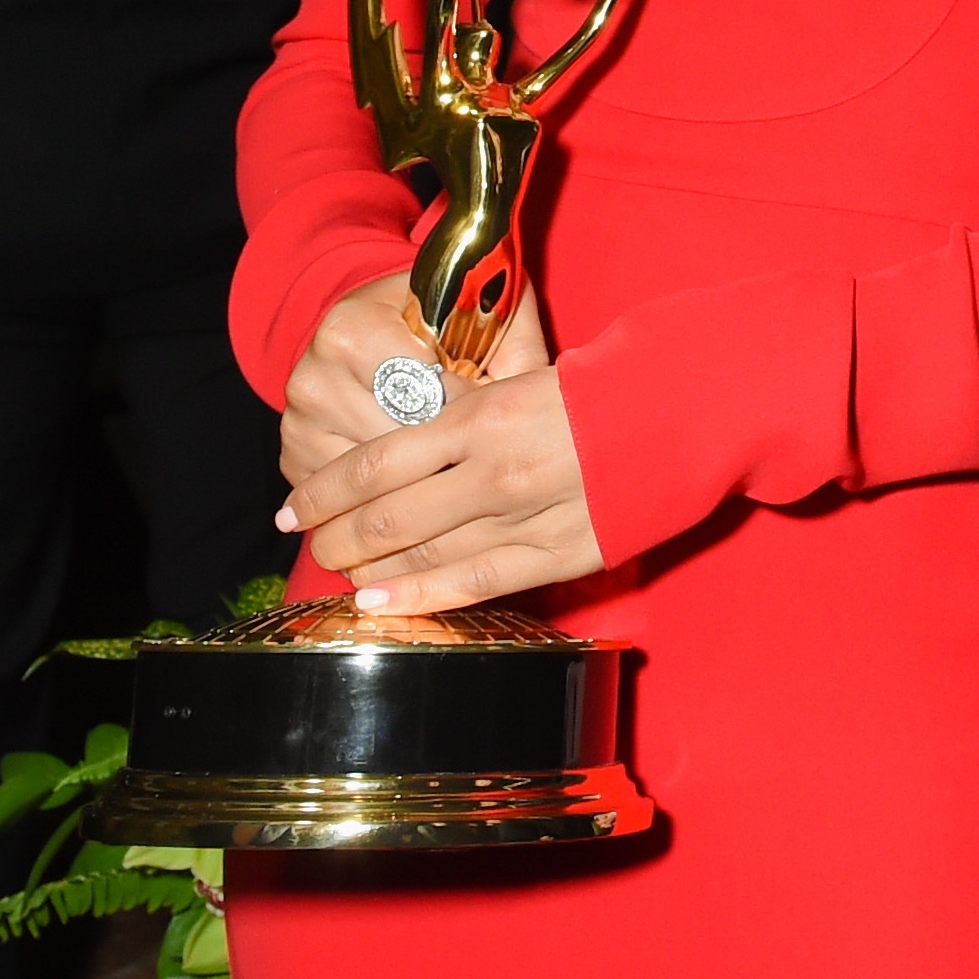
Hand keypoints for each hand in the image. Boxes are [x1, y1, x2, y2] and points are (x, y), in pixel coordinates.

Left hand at [276, 359, 599, 615]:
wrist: (685, 409)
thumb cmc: (602, 387)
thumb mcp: (521, 379)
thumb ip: (464, 410)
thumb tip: (406, 442)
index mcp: (482, 417)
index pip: (376, 463)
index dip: (325, 490)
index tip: (294, 506)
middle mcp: (494, 472)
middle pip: (388, 514)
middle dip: (336, 533)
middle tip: (309, 542)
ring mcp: (526, 517)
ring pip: (424, 551)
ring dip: (369, 565)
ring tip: (338, 570)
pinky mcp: (559, 552)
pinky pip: (476, 581)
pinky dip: (422, 593)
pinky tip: (382, 600)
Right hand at [281, 273, 544, 493]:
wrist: (379, 320)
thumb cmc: (442, 318)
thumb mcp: (482, 310)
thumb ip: (514, 346)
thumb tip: (543, 400)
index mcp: (352, 329)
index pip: (423, 392)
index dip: (471, 410)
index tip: (500, 420)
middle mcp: (314, 377)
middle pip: (397, 443)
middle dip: (449, 451)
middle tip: (485, 454)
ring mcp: (299, 423)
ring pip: (376, 481)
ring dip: (422, 481)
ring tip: (457, 471)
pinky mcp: (295, 459)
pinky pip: (349, 501)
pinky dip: (390, 499)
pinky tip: (423, 490)